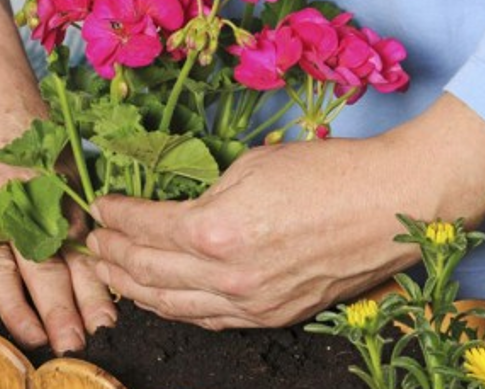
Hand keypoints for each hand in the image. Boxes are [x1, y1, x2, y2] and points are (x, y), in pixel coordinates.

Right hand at [0, 0, 115, 351]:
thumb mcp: (59, 158)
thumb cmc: (20, 119)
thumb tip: (94, 248)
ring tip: (34, 342)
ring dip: (20, 314)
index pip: (77, 255)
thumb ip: (71, 204)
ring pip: (2, 275)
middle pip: (45, 272)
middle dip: (63, 314)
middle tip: (74, 345)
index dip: (92, 292)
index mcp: (53, 195)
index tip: (104, 322)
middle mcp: (21, 207)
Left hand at [86, 94, 484, 329]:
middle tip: (93, 243)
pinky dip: (176, 309)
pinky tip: (162, 298)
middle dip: (111, 256)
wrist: (392, 203)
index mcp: (215, 230)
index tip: (98, 207)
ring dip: (135, 289)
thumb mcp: (252, 164)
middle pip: (146, 271)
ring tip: (112, 275)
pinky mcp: (271, 315)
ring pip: (172, 305)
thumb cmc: (327, 172)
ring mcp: (249, 303)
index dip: (113, 216)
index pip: (142, 227)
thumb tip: (177, 204)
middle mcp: (225, 276)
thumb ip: (205, 192)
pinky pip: (208, 319)